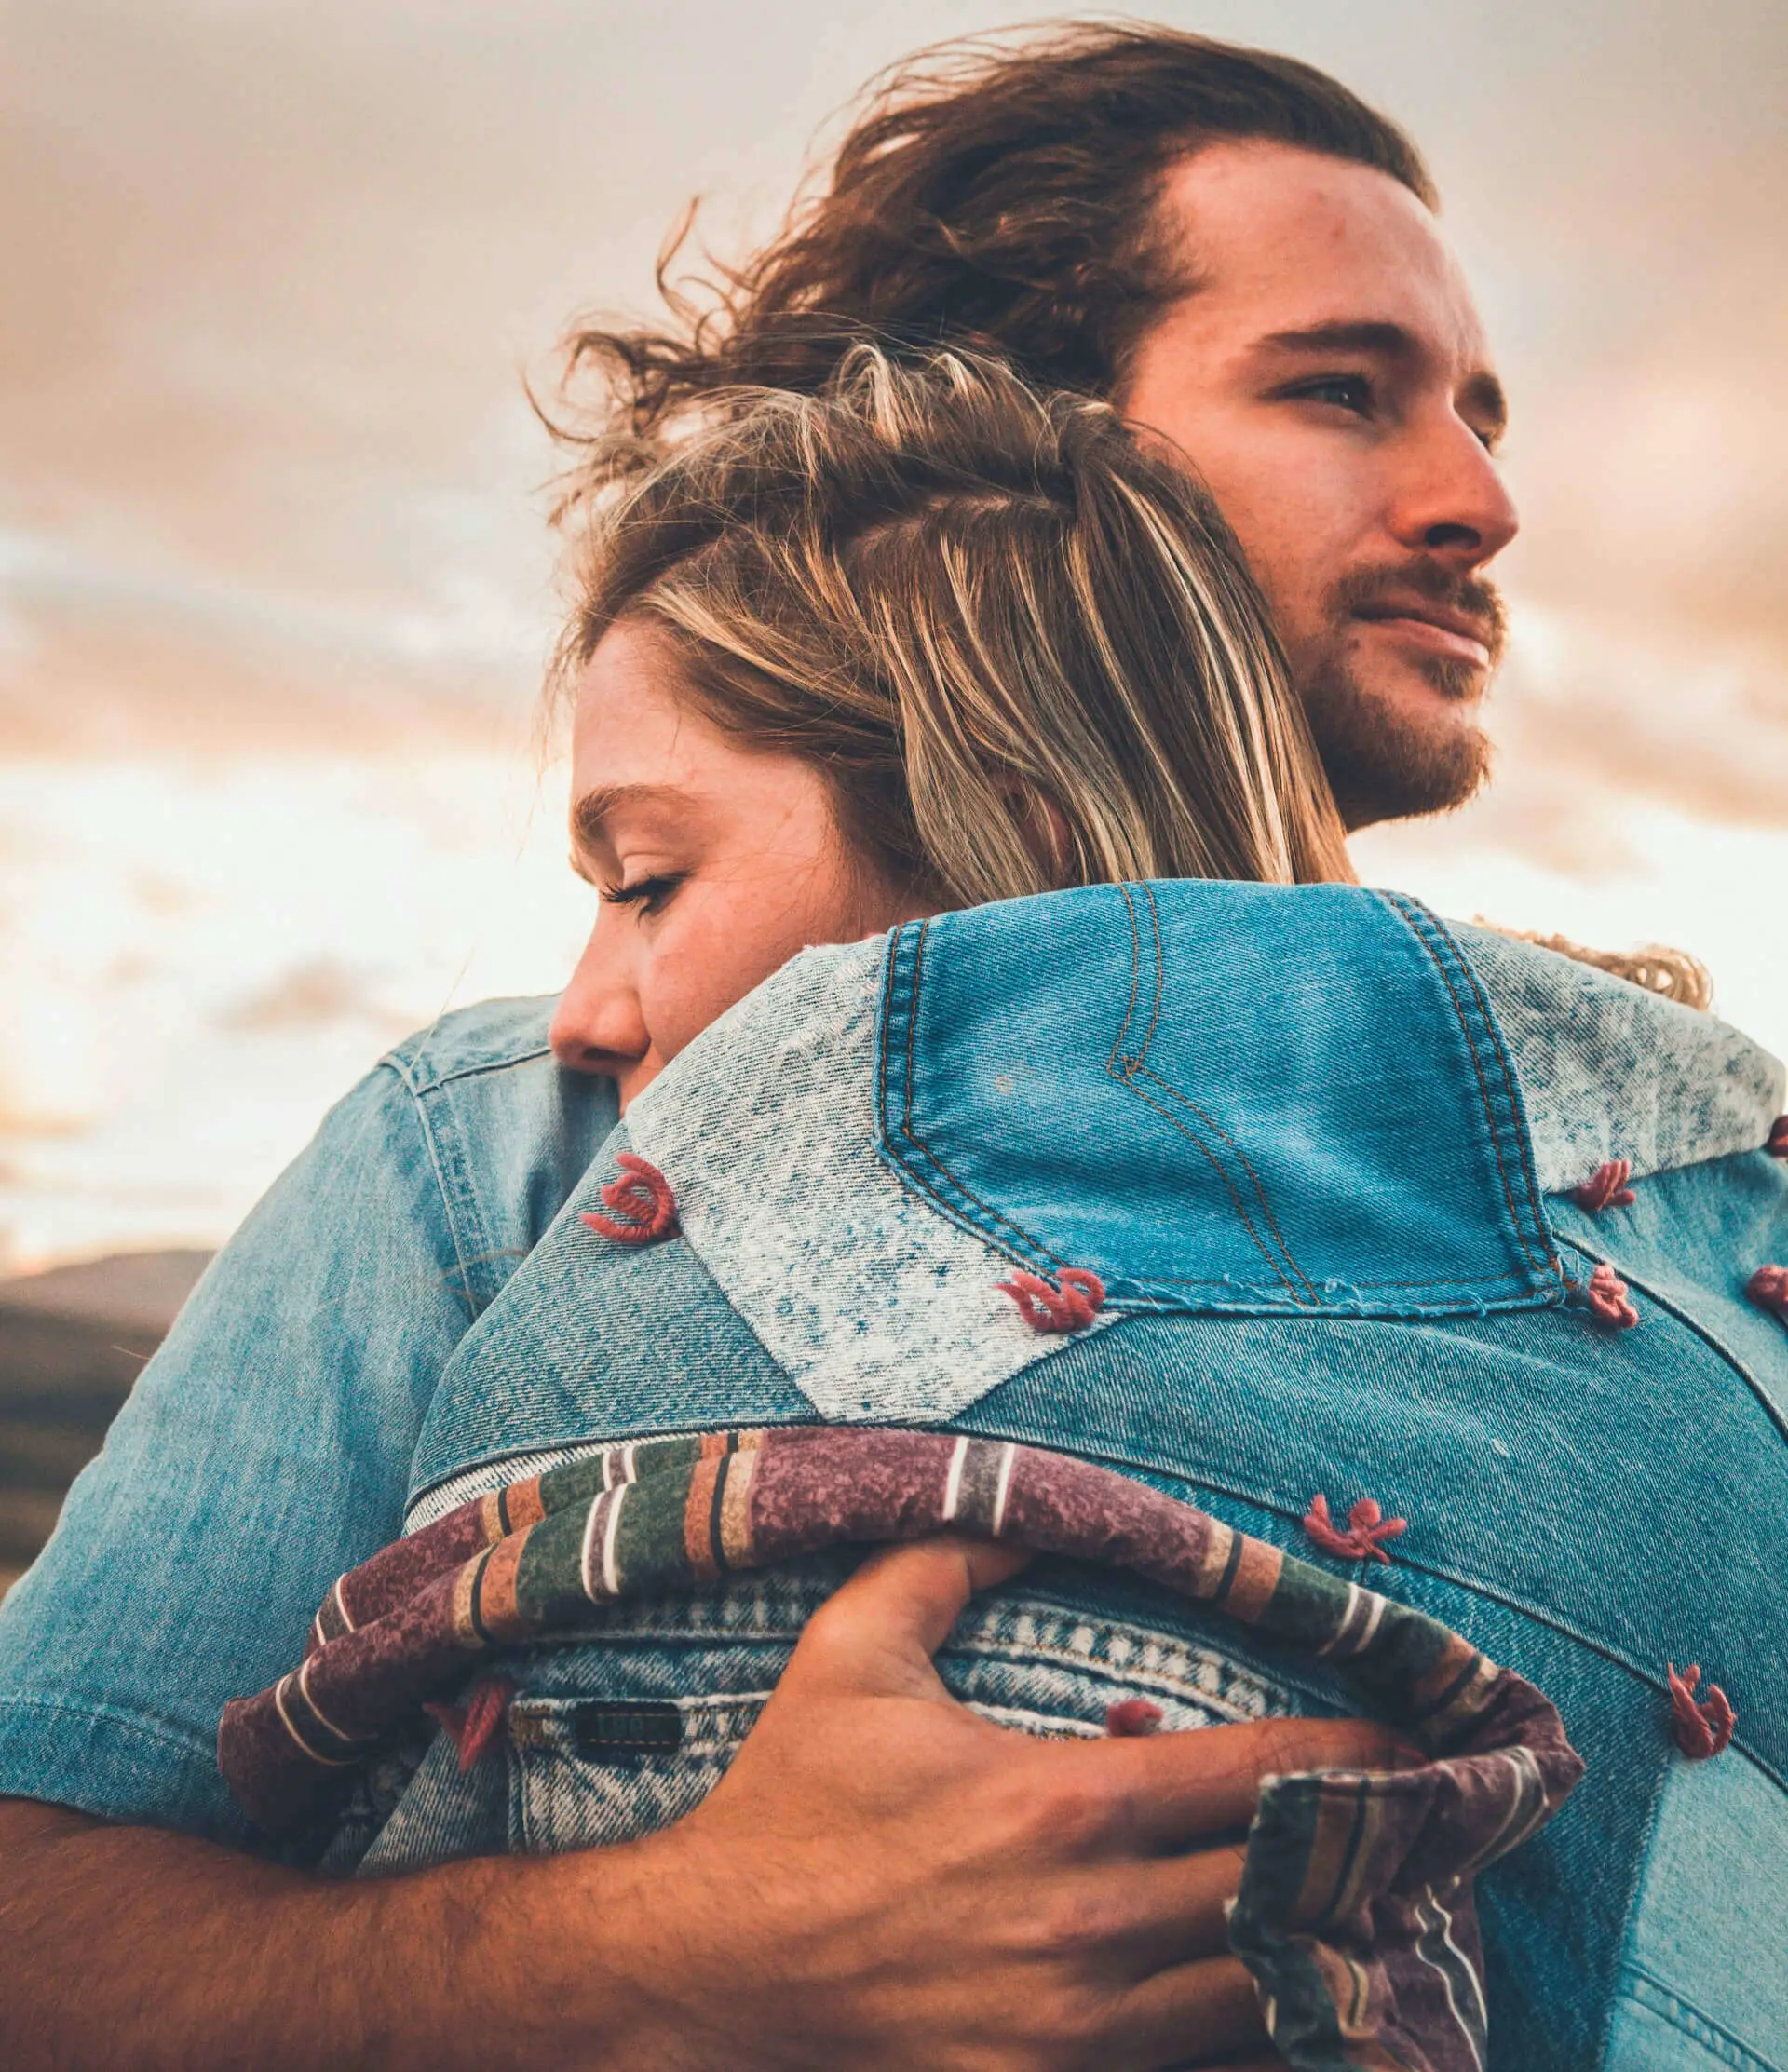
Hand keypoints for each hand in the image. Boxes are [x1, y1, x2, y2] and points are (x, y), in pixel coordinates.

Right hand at [598, 1534, 1410, 2069]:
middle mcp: (1095, 1920)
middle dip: (1388, 1858)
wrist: (709, 1976)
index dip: (1363, 1759)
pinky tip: (1311, 2014)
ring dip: (1344, 1957)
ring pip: (1270, 1999)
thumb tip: (1034, 1503)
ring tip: (1408, 1919)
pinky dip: (1269, 2045)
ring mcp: (1083, 2028)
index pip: (1261, 1776)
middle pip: (1294, 1892)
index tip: (1426, 1741)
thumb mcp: (850, 1651)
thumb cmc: (787, 1806)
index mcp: (1062, 1800)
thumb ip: (948, 1557)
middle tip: (1458, 1829)